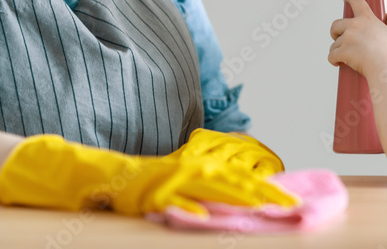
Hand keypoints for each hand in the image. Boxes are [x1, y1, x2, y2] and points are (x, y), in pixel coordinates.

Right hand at [0, 135, 298, 217]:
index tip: (290, 198)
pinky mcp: (150, 195)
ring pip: (212, 190)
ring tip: (262, 208)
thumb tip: (230, 196)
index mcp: (195, 168)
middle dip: (263, 194)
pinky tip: (208, 219)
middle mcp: (187, 171)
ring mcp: (169, 183)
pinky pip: (175, 203)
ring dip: (239, 199)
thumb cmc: (136, 183)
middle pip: (233, 182)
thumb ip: (201, 187)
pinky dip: (191, 210)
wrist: (96, 174)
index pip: (238, 177)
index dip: (265, 188)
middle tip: (290, 205)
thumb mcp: (174, 180)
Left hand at [327, 0, 386, 80]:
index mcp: (367, 18)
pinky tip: (339, 63)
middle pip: (335, 25)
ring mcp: (348, 38)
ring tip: (350, 57)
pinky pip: (331, 56)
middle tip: (344, 42)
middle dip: (336, 33)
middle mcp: (355, 25)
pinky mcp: (342, 51)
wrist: (386, 70)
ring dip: (338, 50)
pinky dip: (334, 60)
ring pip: (334, 44)